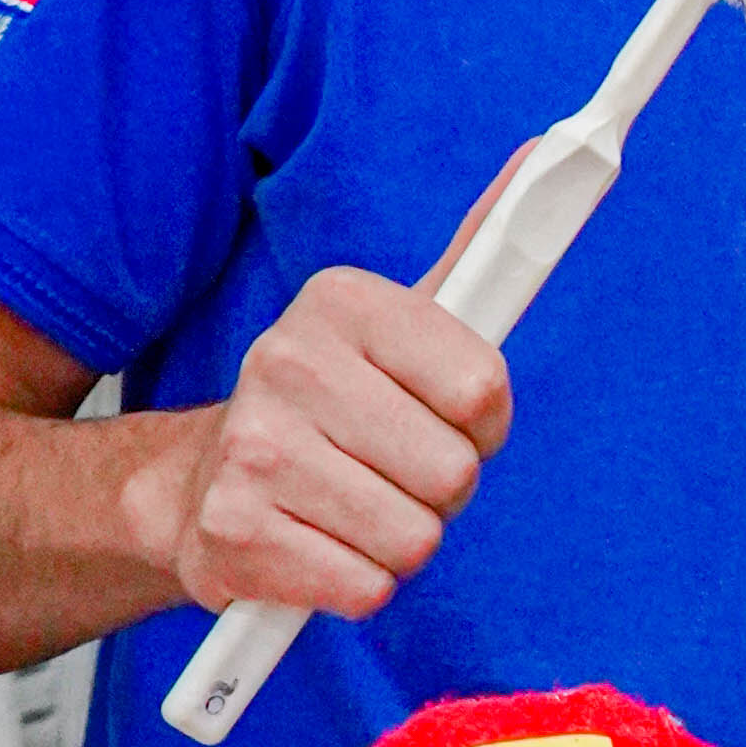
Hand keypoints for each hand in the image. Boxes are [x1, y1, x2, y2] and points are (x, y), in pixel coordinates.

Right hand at [133, 210, 517, 621]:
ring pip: (414, 540)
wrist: (200, 484)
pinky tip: (316, 548)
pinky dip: (354, 585)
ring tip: (350, 508)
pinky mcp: (235, 537)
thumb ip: (479, 255)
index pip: (484, 390)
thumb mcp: (400, 325)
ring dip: (398, 542)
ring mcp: (253, 451)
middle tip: (386, 470)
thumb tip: (544, 157)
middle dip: (439, 492)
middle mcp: (285, 363)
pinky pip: (366, 589)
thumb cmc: (333, 408)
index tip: (444, 418)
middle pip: (454, 474)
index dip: (482, 425)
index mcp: (339, 302)